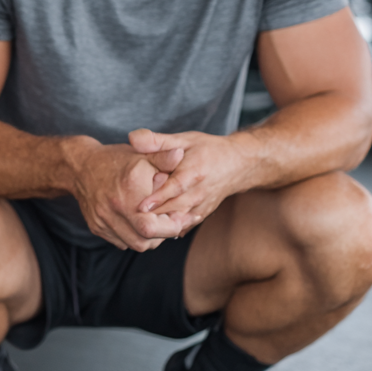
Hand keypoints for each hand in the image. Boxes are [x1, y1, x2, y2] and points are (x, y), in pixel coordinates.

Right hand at [65, 138, 187, 249]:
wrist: (80, 166)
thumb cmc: (115, 160)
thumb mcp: (142, 154)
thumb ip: (163, 157)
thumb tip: (180, 154)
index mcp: (129, 190)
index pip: (154, 225)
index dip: (172, 225)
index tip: (181, 217)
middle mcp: (114, 208)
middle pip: (145, 240)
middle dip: (163, 234)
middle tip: (171, 222)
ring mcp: (103, 220)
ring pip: (134, 244)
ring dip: (149, 239)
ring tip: (157, 223)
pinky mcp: (96, 227)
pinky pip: (121, 242)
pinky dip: (134, 237)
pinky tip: (139, 223)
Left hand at [129, 128, 250, 231]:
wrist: (238, 164)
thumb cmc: (208, 149)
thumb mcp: (183, 140)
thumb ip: (158, 141)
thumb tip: (133, 139)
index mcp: (194, 172)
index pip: (174, 187)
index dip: (158, 198)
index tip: (141, 206)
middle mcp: (199, 192)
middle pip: (175, 208)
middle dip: (155, 215)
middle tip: (133, 219)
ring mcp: (202, 206)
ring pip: (180, 220)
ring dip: (162, 225)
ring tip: (142, 228)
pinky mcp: (202, 214)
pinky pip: (185, 225)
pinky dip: (171, 229)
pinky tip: (156, 231)